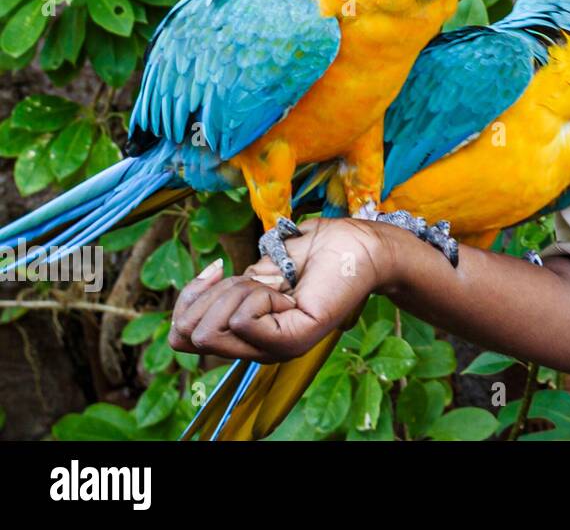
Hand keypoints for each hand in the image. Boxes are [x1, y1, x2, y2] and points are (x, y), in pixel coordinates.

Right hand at [168, 217, 393, 361]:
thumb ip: (229, 291)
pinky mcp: (292, 340)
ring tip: (278, 283)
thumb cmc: (317, 251)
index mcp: (248, 335)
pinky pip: (243, 319)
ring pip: (213, 328)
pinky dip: (257, 293)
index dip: (190, 298)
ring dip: (237, 291)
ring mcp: (276, 348)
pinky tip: (288, 290)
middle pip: (188, 336)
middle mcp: (259, 349)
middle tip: (258, 278)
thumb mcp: (257, 271)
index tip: (220, 269)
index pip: (182, 335)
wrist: (362, 246)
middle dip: (212, 295)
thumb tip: (203, 293)